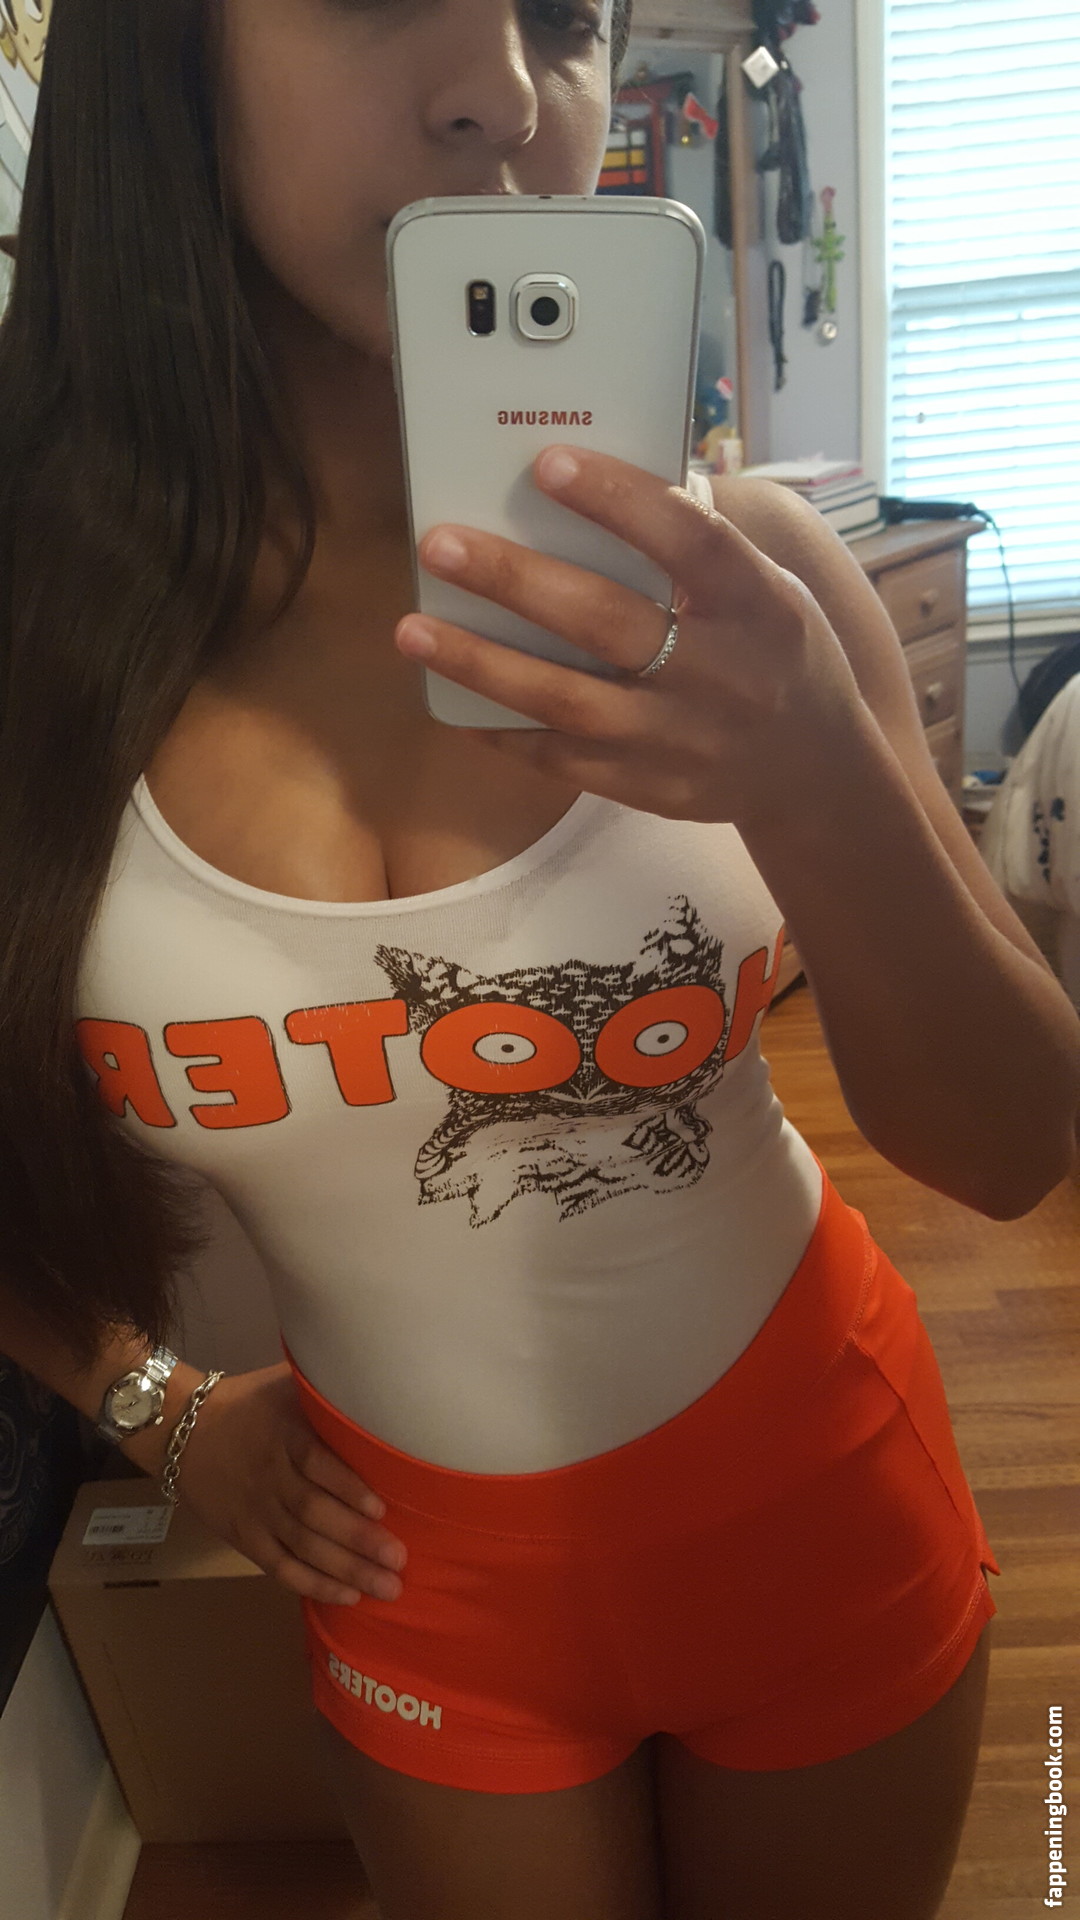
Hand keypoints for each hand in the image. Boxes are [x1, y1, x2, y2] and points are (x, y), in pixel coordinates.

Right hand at [173, 1362, 407, 1606]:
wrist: (183, 1430)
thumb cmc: (250, 1404)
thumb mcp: (284, 1383)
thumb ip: (324, 1389)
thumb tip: (375, 1382)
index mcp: (282, 1435)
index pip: (315, 1463)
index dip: (347, 1487)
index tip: (383, 1508)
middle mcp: (270, 1477)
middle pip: (313, 1513)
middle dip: (358, 1539)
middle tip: (398, 1559)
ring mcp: (256, 1512)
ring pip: (302, 1546)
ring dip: (345, 1569)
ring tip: (387, 1586)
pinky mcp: (245, 1537)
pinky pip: (280, 1567)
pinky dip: (313, 1584)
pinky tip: (347, 1595)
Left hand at [395, 446, 868, 835]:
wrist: (814, 772)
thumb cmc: (774, 651)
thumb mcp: (769, 588)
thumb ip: (698, 549)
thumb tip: (597, 485)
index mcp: (758, 604)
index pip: (689, 541)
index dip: (618, 500)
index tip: (545, 463)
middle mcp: (721, 673)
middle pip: (607, 621)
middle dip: (516, 580)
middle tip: (439, 543)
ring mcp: (680, 739)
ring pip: (567, 700)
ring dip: (482, 662)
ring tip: (413, 628)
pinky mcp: (648, 787)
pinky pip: (560, 759)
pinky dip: (501, 729)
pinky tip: (450, 698)